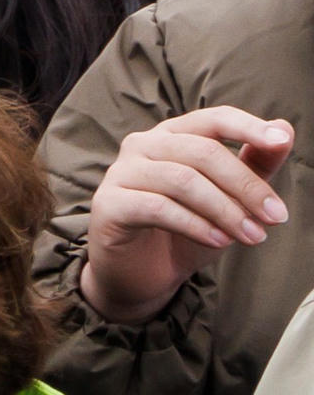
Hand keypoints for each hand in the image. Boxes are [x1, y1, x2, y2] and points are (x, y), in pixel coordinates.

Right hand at [79, 109, 293, 325]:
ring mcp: (121, 173)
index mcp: (172, 136)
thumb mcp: (228, 199)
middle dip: (245, 185)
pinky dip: (195, 225)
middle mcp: (142, 146)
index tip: (279, 141)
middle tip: (276, 217)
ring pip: (182, 180)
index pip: (212, 119)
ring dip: (226, 210)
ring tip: (252, 237)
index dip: (247, 127)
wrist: (140, 274)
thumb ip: (254, 165)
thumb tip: (285, 130)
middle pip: (202, 152)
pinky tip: (219, 241)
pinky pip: (157, 207)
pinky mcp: (108, 204)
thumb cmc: (184, 231)